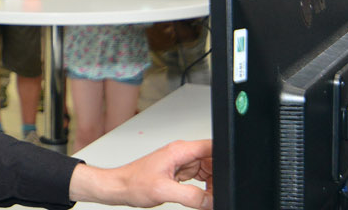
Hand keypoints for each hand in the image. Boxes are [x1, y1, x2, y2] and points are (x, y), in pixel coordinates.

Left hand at [69, 139, 212, 208]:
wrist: (119, 187)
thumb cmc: (133, 183)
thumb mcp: (163, 191)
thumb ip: (190, 195)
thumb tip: (209, 200)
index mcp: (179, 150)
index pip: (212, 147)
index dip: (224, 159)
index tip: (228, 175)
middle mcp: (182, 153)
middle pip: (213, 160)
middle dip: (219, 176)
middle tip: (214, 194)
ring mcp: (181, 162)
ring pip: (208, 170)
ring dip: (212, 184)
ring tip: (206, 197)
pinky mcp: (179, 172)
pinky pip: (199, 177)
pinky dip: (203, 188)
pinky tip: (200, 197)